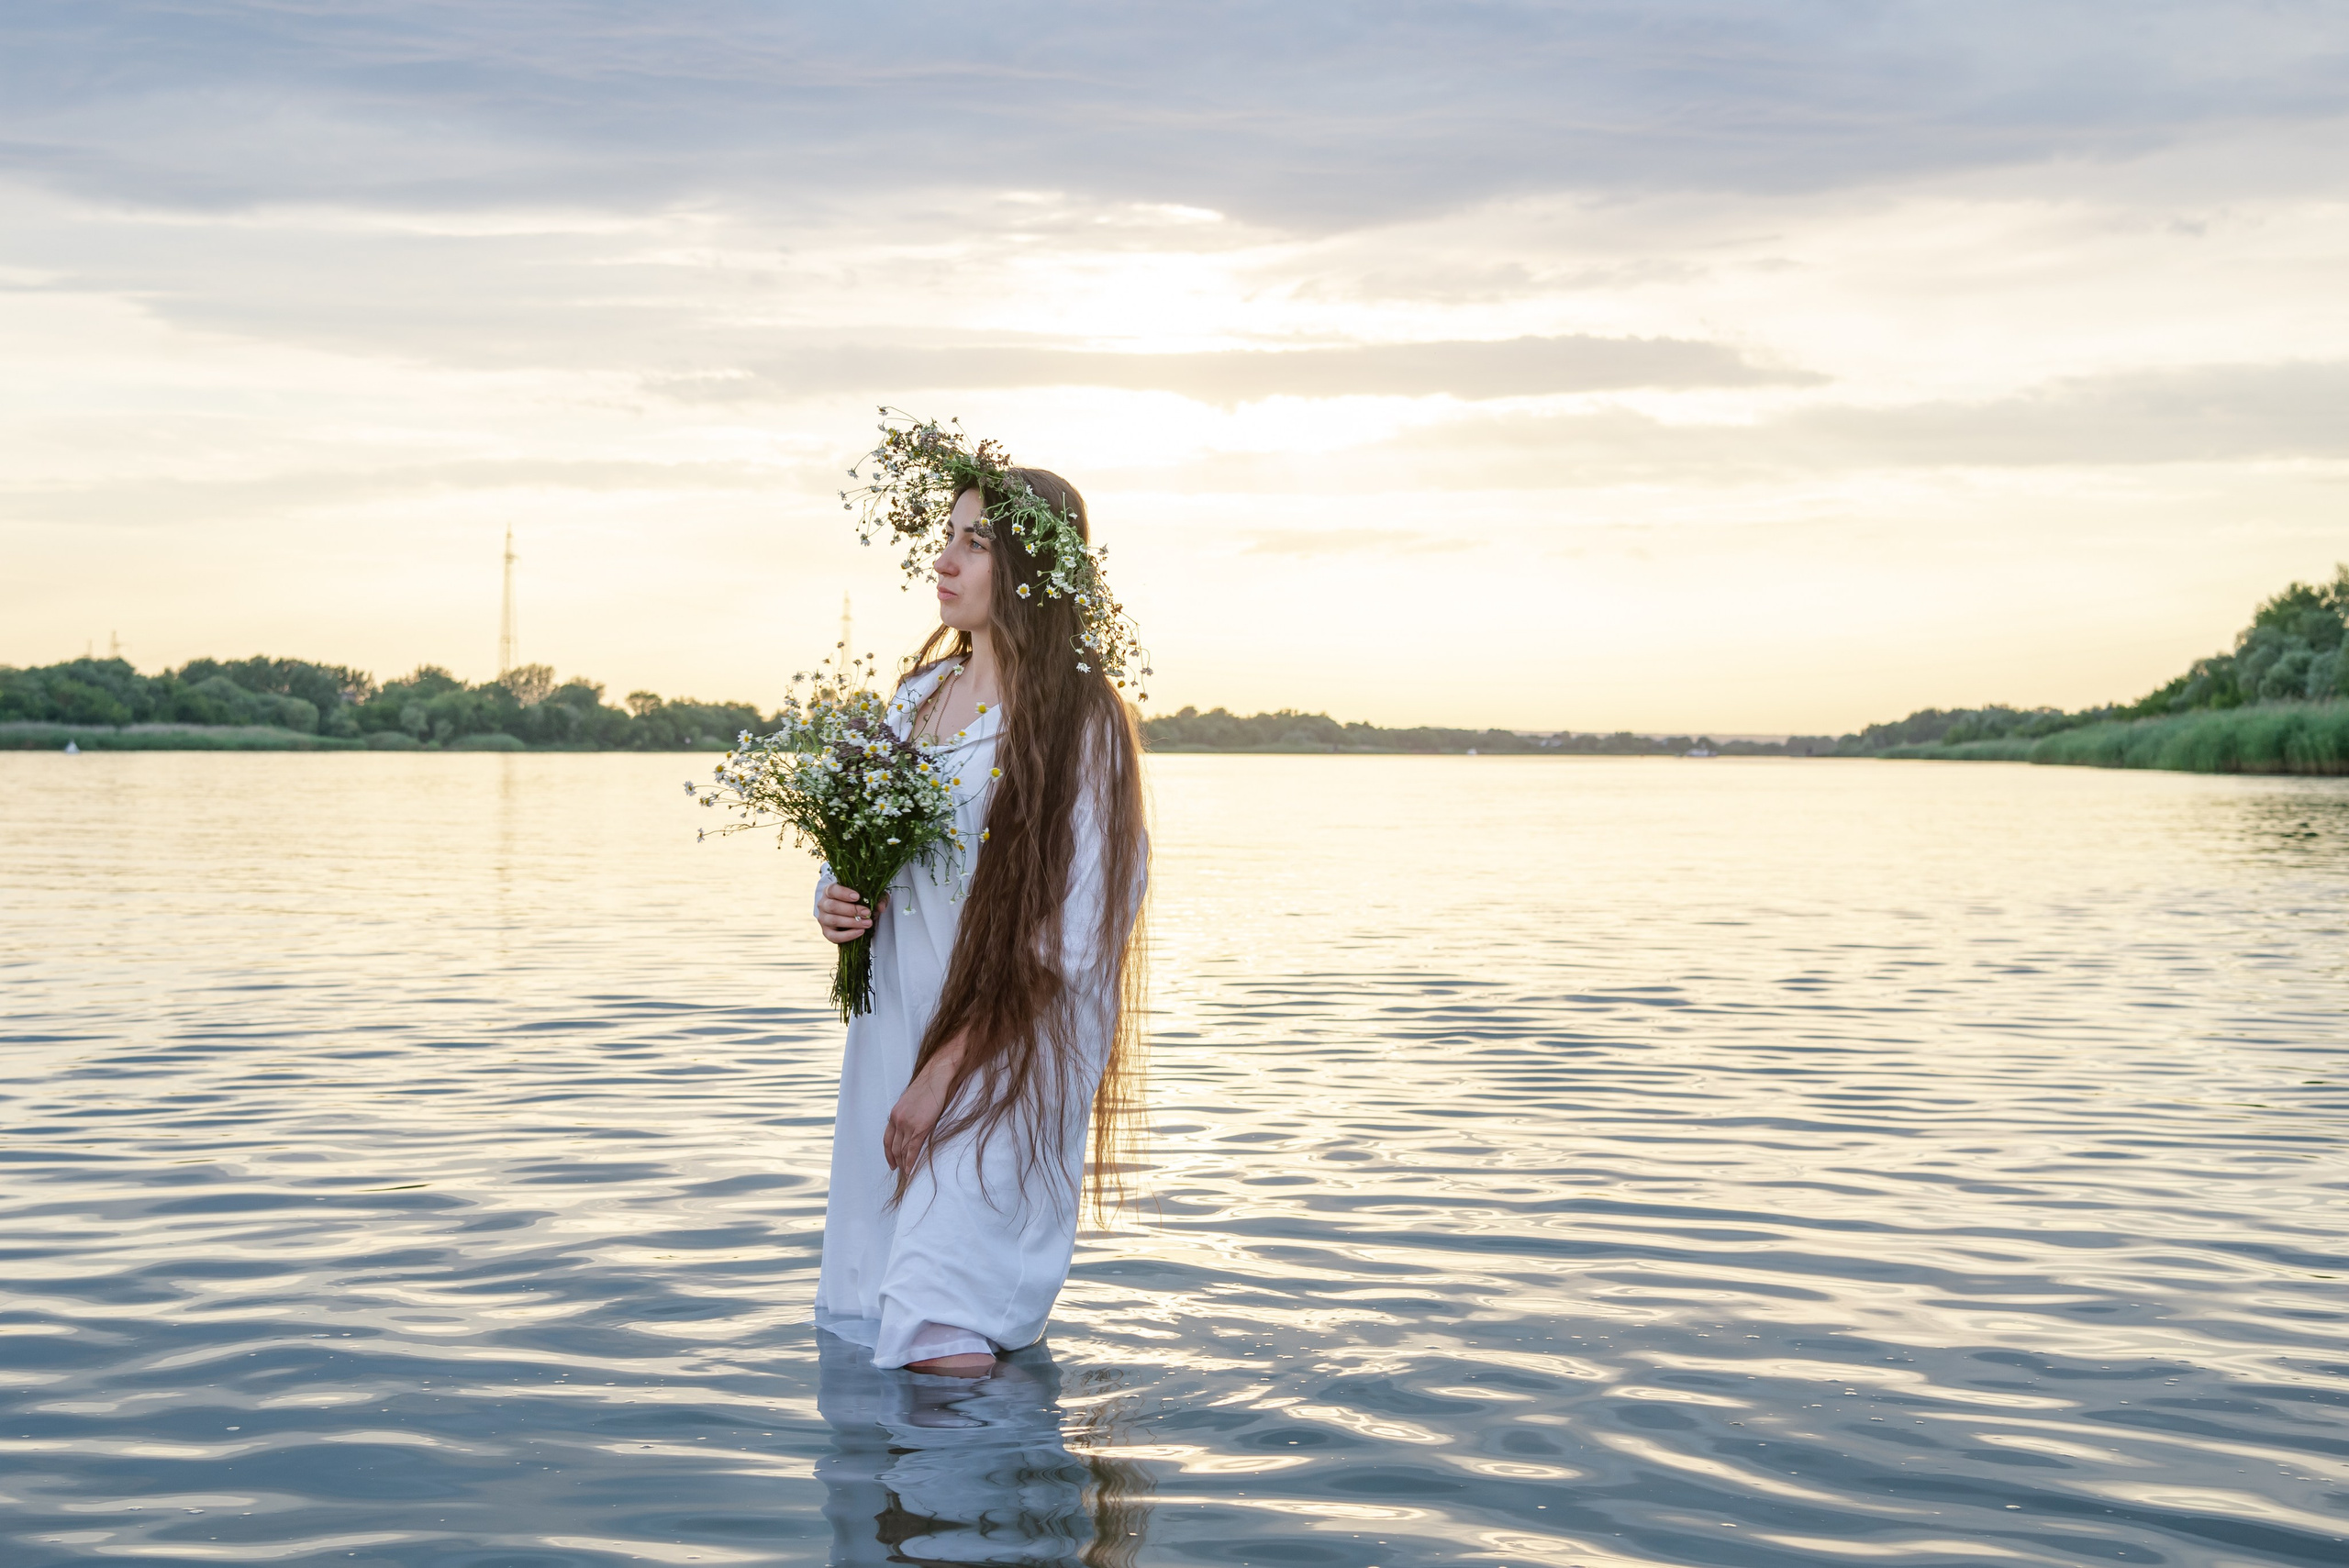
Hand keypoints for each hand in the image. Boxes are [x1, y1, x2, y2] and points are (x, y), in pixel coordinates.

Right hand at [817, 883, 877, 943]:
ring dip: (852, 923)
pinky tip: (859, 932)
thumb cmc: (855, 900)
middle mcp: (823, 904)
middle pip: (833, 906)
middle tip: (867, 912)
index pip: (833, 890)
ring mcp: (823, 919)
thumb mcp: (867, 894)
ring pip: (834, 920)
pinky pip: (834, 936)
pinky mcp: (826, 932)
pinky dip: (847, 935)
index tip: (857, 896)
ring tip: (867, 923)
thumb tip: (880, 907)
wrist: (845, 911)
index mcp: (830, 891)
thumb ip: (876, 897)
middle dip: (852, 910)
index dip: (844, 893)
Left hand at [885, 1037, 966, 1171]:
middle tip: (901, 1172)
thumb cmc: (929, 1086)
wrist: (937, 1077)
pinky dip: (911, 1161)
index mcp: (895, 1114)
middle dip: (896, 1161)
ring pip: (902, 1150)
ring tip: (907, 1174)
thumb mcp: (913, 1102)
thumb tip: (914, 1126)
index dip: (888, 1153)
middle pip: (894, 1147)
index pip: (887, 1139)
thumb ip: (910, 1115)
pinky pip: (912, 1149)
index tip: (892, 1163)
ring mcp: (908, 1124)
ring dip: (904, 1164)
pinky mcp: (920, 1127)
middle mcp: (898, 1120)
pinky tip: (911, 1169)